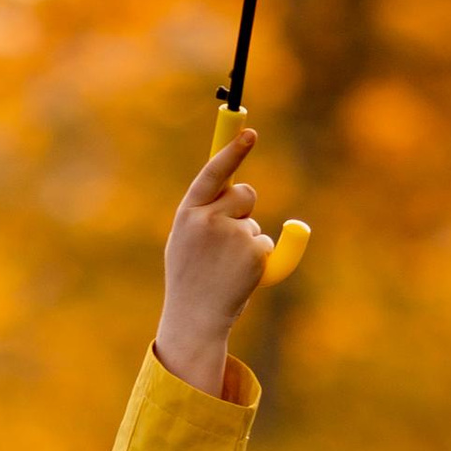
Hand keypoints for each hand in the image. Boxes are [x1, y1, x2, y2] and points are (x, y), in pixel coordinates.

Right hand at [153, 127, 269, 395]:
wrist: (195, 318)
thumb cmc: (189, 278)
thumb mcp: (185, 239)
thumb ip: (204, 211)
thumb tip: (234, 183)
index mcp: (188, 213)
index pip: (213, 173)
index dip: (233, 150)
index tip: (250, 132)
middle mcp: (208, 219)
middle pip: (245, 194)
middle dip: (244, 208)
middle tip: (228, 238)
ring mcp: (232, 235)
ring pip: (254, 223)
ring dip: (248, 240)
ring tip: (226, 267)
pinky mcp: (253, 252)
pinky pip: (265, 243)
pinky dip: (259, 259)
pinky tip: (239, 277)